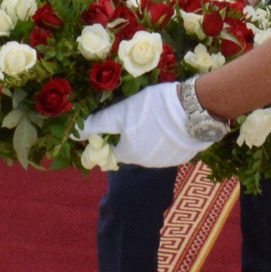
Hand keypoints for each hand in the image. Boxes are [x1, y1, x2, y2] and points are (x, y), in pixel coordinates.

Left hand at [80, 80, 207, 167]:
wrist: (195, 110)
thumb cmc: (153, 108)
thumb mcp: (121, 111)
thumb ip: (98, 124)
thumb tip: (76, 135)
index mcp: (128, 154)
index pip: (110, 149)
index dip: (109, 134)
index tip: (116, 118)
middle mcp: (145, 163)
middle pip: (130, 149)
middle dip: (130, 134)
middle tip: (138, 112)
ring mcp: (165, 162)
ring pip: (149, 149)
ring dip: (147, 136)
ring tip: (155, 116)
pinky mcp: (182, 157)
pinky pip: (166, 149)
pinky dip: (165, 139)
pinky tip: (170, 123)